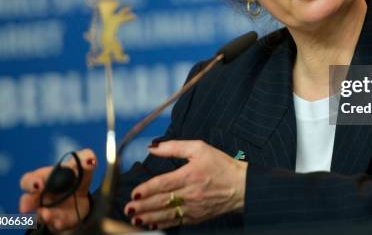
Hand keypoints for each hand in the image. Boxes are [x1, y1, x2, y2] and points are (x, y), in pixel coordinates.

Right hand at [19, 149, 96, 232]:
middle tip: (27, 207)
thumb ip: (85, 159)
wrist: (83, 198)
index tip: (38, 185)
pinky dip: (56, 223)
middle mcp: (40, 197)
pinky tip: (60, 223)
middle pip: (26, 201)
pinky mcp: (57, 222)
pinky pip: (54, 225)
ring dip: (42, 215)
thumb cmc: (75, 177)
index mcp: (42, 179)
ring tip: (47, 215)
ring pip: (39, 215)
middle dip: (26, 203)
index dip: (30, 183)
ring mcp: (47, 211)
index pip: (28, 180)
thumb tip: (90, 161)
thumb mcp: (81, 167)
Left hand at [124, 140, 246, 229]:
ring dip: (149, 217)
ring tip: (134, 218)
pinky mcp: (196, 217)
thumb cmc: (221, 165)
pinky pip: (176, 222)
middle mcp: (191, 193)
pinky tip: (151, 224)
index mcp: (190, 175)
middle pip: (162, 201)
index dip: (148, 189)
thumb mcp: (199, 149)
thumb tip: (153, 147)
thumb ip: (174, 147)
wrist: (242, 186)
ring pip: (166, 214)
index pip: (164, 183)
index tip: (135, 192)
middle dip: (143, 206)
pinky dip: (162, 224)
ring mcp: (193, 208)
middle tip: (128, 208)